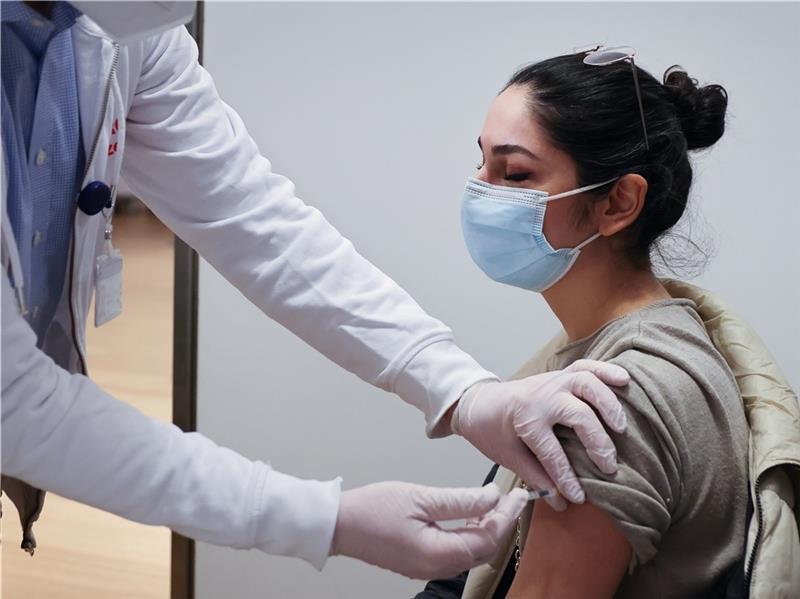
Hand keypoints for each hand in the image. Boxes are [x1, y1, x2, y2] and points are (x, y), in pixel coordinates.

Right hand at [330, 481, 528, 578]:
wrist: (338, 524)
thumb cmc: (374, 509)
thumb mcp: (421, 498)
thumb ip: (460, 501)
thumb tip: (492, 498)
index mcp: (439, 553)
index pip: (488, 537)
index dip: (507, 516)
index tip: (519, 496)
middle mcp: (436, 566)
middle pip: (483, 549)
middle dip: (501, 523)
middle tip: (512, 499)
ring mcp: (427, 567)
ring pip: (470, 552)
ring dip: (485, 529)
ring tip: (494, 504)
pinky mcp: (419, 562)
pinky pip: (455, 552)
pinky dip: (468, 535)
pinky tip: (469, 516)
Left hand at [451, 360, 629, 509]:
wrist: (478, 402)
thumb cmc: (492, 431)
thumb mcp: (507, 457)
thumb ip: (534, 476)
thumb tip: (560, 502)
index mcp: (524, 419)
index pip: (551, 452)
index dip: (566, 478)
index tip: (578, 497)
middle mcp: (541, 397)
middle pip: (577, 415)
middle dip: (597, 443)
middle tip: (609, 467)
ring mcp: (552, 381)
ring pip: (586, 383)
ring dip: (607, 404)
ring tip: (621, 428)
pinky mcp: (559, 374)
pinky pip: (585, 366)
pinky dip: (605, 370)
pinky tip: (624, 380)